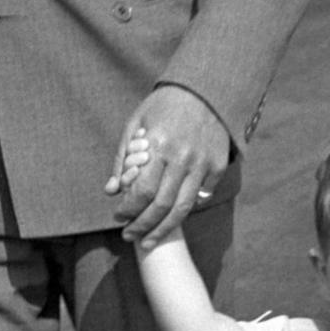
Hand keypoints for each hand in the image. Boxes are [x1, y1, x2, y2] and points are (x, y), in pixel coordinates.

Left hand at [106, 81, 229, 241]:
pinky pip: (202, 195)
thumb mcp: (136, 123)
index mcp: (158, 146)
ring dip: (164, 228)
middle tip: (130, 237)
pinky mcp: (217, 165)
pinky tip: (173, 216)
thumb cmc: (165, 105)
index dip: (128, 210)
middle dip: (142, 226)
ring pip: (182, 208)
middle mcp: (182, 158)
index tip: (118, 218)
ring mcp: (202, 163)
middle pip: (160, 206)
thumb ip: (122, 157)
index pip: (141, 191)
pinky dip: (187, 209)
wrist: (206, 89)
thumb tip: (111, 190)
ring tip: (150, 241)